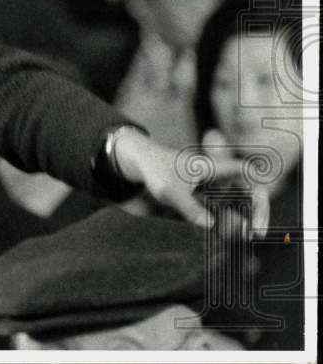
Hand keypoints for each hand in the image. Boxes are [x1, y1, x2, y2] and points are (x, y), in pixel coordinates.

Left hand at [112, 129, 269, 238]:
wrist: (141, 162)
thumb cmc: (156, 170)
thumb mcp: (169, 191)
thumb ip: (188, 207)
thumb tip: (210, 225)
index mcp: (214, 167)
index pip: (248, 173)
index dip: (260, 190)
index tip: (258, 213)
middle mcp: (218, 175)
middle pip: (250, 190)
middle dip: (257, 212)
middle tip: (255, 235)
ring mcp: (213, 184)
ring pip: (239, 201)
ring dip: (244, 218)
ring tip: (245, 238)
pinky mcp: (207, 193)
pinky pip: (225, 206)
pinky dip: (229, 219)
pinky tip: (229, 236)